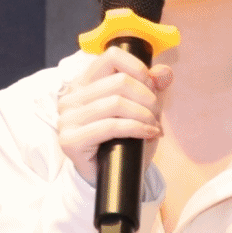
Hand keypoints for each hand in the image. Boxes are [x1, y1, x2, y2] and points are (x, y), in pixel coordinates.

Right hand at [57, 46, 169, 184]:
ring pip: (116, 103)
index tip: (151, 86)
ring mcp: (67, 119)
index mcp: (84, 82)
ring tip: (153, 126)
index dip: (138, 68)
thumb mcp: (141, 108)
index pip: (111, 56)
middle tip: (156, 114)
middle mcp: (71, 97)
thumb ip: (152, 86)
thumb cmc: (124, 140)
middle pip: (119, 81)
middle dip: (147, 98)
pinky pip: (111, 126)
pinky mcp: (70, 140)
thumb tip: (164, 72)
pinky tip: (148, 134)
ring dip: (144, 115)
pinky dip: (136, 128)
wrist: (112, 176)